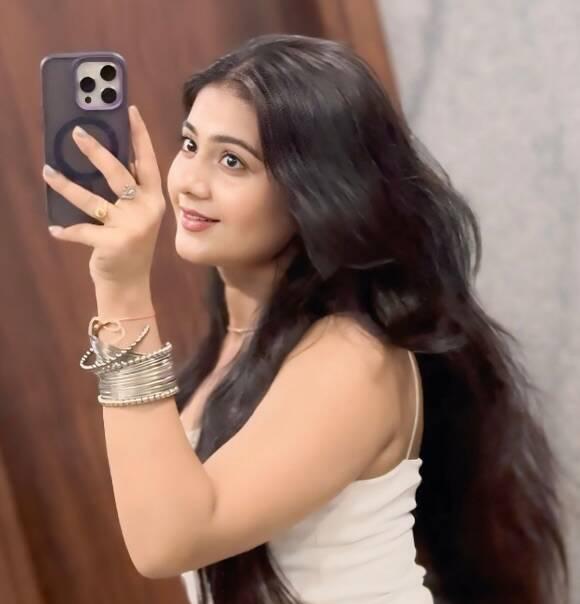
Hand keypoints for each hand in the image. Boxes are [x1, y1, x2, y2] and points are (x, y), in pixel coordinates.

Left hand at [43, 105, 165, 287]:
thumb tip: (100, 157)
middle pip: (118, 173)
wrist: (129, 283)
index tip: (129, 110)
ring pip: (92, 200)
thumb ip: (127, 191)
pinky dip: (66, 230)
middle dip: (95, 151)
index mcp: (153, 199)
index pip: (147, 161)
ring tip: (48, 171)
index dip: (139, 135)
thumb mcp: (136, 215)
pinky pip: (82, 230)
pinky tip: (54, 228)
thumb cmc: (128, 244)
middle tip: (75, 132)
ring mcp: (131, 227)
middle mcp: (146, 210)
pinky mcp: (113, 243)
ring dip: (66, 185)